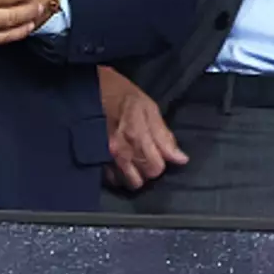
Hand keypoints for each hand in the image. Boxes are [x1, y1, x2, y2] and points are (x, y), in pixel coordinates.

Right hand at [100, 66, 187, 189]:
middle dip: (150, 168)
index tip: (161, 152)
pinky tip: (122, 163)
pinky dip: (119, 175)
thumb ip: (164, 136)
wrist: (92, 91)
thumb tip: (181, 159)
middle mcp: (121, 151)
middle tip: (149, 153)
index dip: (163, 161)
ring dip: (136, 174)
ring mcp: (106, 157)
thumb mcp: (149, 108)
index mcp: (137, 135)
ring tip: (136, 160)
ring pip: (128, 182)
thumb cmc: (124, 96)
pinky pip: (112, 179)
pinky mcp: (95, 160)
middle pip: (144, 176)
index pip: (157, 167)